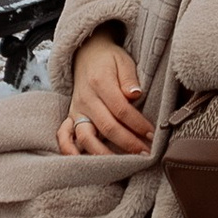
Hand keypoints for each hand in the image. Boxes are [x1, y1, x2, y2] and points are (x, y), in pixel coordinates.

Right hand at [59, 30, 149, 157]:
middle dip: (128, 143)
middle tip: (145, 153)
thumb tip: (135, 94)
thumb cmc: (109, 60)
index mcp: (100, 82)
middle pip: (107, 126)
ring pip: (85, 136)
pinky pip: (64, 136)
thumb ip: (129, 78)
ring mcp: (77, 110)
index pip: (121, 109)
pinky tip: (80, 162)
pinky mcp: (71, 117)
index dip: (138, 124)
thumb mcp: (123, 61)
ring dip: (103, 153)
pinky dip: (69, 150)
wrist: (86, 54)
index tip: (152, 134)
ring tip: (121, 163)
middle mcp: (86, 99)